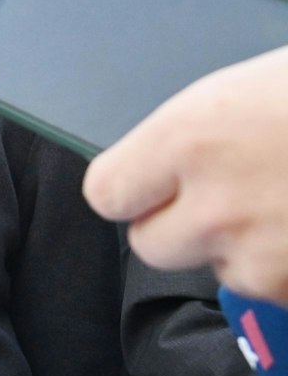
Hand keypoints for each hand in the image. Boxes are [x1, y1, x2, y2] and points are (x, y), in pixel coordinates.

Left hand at [84, 44, 287, 303]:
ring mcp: (261, 257)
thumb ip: (192, 129)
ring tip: (286, 198)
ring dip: (246, 248)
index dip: (127, 190)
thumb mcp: (247, 86)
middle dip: (181, 226)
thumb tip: (153, 154)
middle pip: (152, 244)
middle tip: (225, 194)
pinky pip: (275, 289)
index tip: (143, 185)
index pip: (106, 192)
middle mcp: (215, 207)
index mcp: (190, 139)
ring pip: (222, 269)